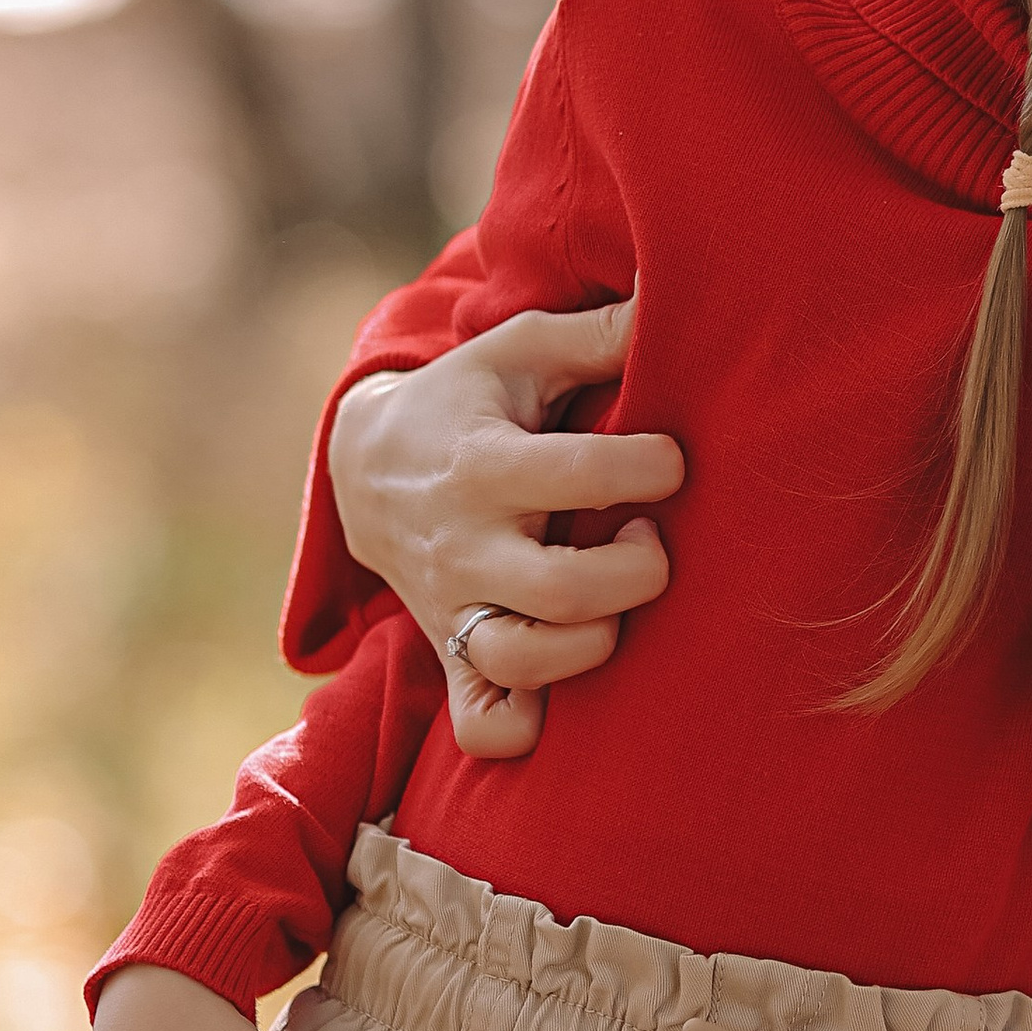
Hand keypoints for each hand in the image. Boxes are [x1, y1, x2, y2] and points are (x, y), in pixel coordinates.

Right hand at [330, 299, 683, 756]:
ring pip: (524, 660)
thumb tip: (669, 303)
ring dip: (591, 643)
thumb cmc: (469, 399)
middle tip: (647, 537)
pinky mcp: (450, 653)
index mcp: (484, 463)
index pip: (579, 473)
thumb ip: (595, 335)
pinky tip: (563, 693)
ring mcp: (453, 607)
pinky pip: (481, 723)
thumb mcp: (518, 350)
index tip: (669, 457)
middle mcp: (465, 544)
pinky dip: (522, 726)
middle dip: (632, 571)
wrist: (362, 464)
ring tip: (616, 598)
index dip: (648, 465)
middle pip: (559, 589)